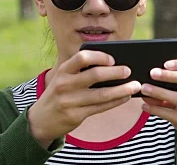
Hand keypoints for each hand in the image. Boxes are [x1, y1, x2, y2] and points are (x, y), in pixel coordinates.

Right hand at [27, 50, 141, 147]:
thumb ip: (82, 72)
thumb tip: (114, 66)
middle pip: (95, 75)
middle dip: (115, 72)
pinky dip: (116, 101)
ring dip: (121, 89)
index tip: (113, 59)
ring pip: (101, 94)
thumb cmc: (59, 94)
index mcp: (63, 70)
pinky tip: (125, 97)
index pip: (82, 57)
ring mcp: (70, 101)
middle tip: (129, 70)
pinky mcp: (75, 116)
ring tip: (135, 85)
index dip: (99, 57)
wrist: (41, 120)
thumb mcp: (64, 78)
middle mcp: (65, 84)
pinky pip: (101, 108)